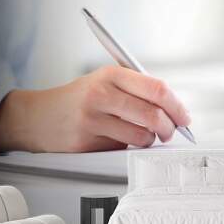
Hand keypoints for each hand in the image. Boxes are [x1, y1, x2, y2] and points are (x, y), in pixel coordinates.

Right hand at [0, 66, 190, 151]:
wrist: (39, 116)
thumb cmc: (79, 99)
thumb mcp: (105, 82)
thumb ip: (137, 90)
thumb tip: (173, 109)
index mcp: (111, 75)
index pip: (157, 89)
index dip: (177, 106)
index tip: (184, 117)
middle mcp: (102, 94)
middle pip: (154, 115)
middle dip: (170, 128)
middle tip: (170, 132)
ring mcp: (93, 119)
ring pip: (141, 137)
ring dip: (150, 141)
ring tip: (144, 137)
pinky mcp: (87, 142)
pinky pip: (123, 149)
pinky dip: (130, 147)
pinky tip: (119, 140)